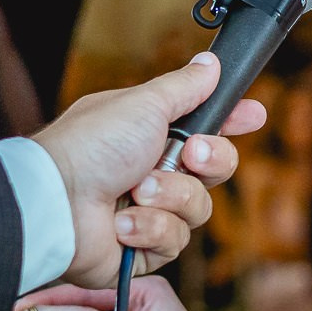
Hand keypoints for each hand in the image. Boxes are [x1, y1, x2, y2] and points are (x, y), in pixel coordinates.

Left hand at [35, 53, 265, 286]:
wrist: (56, 202)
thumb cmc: (92, 146)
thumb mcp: (144, 104)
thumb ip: (185, 86)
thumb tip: (210, 61)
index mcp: (152, 133)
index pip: (206, 126)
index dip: (232, 122)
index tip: (255, 115)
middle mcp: (153, 170)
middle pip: (216, 169)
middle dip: (209, 161)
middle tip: (189, 154)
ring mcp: (149, 211)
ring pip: (198, 208)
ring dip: (170, 197)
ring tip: (136, 192)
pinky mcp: (143, 249)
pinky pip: (174, 240)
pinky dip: (149, 229)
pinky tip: (121, 223)